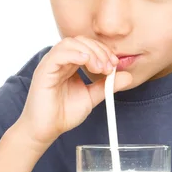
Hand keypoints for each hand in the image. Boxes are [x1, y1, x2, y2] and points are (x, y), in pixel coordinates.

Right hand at [17, 36, 132, 147]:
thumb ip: (107, 85)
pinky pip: (58, 54)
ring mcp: (50, 65)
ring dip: (89, 52)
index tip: (115, 64)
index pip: (87, 46)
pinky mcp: (44, 71)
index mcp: (69, 64)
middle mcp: (59, 61)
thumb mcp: (91, 97)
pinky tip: (86, 62)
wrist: (47, 130)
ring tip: (99, 67)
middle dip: (99, 50)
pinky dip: (75, 54)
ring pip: (69, 43)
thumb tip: (128, 76)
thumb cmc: (63, 114)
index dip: (103, 51)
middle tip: (110, 66)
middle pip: (80, 41)